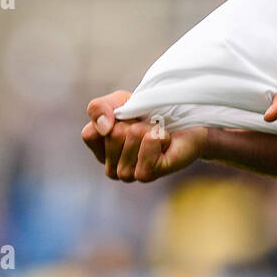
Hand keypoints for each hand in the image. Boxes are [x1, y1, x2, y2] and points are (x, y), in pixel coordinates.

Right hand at [82, 90, 206, 181]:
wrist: (186, 122)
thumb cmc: (149, 115)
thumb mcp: (119, 102)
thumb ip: (99, 108)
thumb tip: (104, 127)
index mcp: (101, 153)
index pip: (90, 134)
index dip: (112, 118)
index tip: (128, 120)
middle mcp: (112, 169)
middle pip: (113, 133)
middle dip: (133, 122)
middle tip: (146, 128)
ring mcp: (129, 174)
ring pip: (130, 136)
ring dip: (148, 128)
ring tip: (156, 134)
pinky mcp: (149, 174)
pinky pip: (148, 144)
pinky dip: (158, 134)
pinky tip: (164, 141)